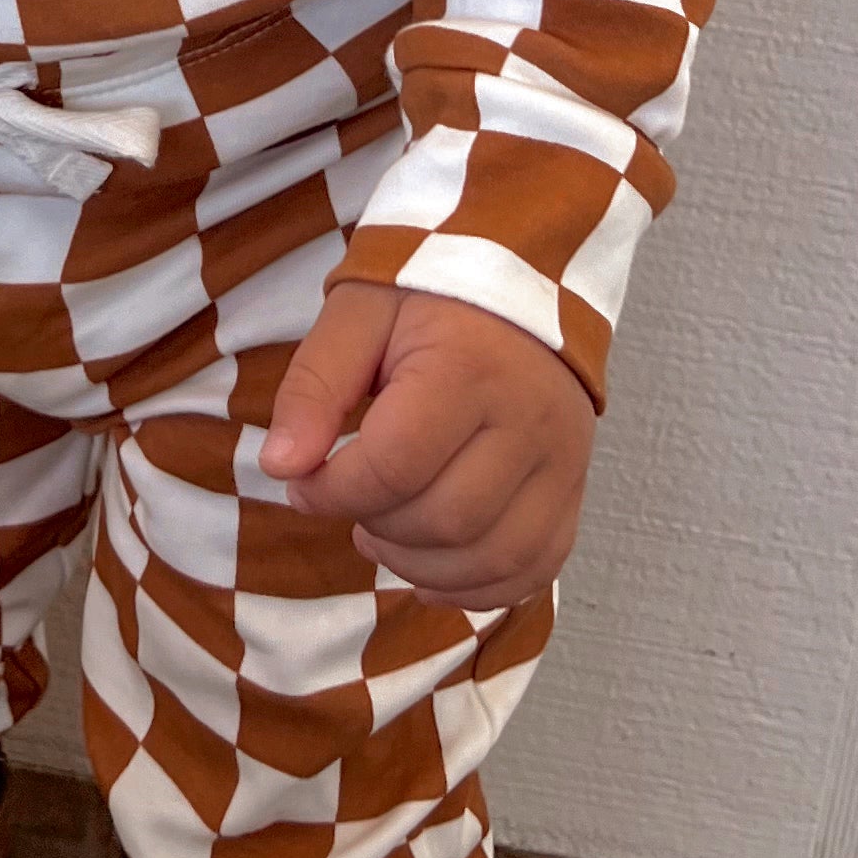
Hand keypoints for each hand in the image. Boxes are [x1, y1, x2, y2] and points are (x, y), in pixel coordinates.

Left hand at [261, 283, 594, 602]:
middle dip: (376, 527)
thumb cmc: (431, 290)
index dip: (333, 491)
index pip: (395, 466)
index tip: (304, 483)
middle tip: (348, 500)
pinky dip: (477, 587)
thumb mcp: (358, 312)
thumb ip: (315, 386)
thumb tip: (282, 467)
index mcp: (469, 369)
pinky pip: (534, 567)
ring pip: (492, 557)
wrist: (526, 271)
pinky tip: (430, 569)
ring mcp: (564, 460)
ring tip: (381, 535)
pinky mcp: (575, 486)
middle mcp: (529, 421)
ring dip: (420, 566)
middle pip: (446, 520)